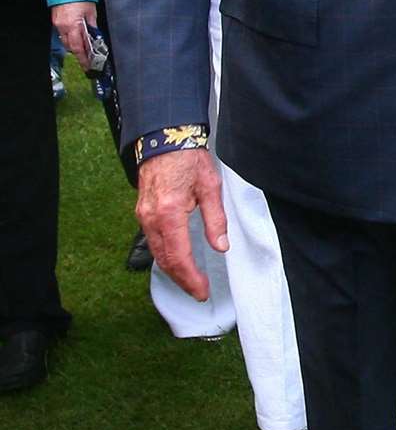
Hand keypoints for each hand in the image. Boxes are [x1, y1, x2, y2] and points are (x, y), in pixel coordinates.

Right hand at [50, 1, 98, 69]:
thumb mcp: (91, 12)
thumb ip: (92, 26)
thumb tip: (95, 37)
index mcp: (72, 25)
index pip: (78, 47)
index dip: (83, 58)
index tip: (88, 65)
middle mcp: (62, 26)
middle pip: (70, 46)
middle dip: (79, 52)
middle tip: (88, 58)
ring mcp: (57, 23)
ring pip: (65, 40)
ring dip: (74, 44)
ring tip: (84, 47)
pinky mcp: (55, 19)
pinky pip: (62, 32)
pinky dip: (70, 36)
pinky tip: (77, 35)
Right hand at [135, 148, 227, 301]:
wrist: (165, 138)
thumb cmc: (188, 159)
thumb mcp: (210, 186)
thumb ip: (215, 219)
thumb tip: (221, 246)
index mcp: (170, 213)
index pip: (179, 257)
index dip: (190, 278)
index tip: (202, 291)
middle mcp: (151, 218)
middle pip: (165, 260)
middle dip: (182, 280)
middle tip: (198, 292)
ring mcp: (143, 215)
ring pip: (156, 252)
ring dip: (173, 270)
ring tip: (190, 281)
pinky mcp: (142, 212)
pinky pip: (152, 241)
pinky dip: (164, 256)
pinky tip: (177, 260)